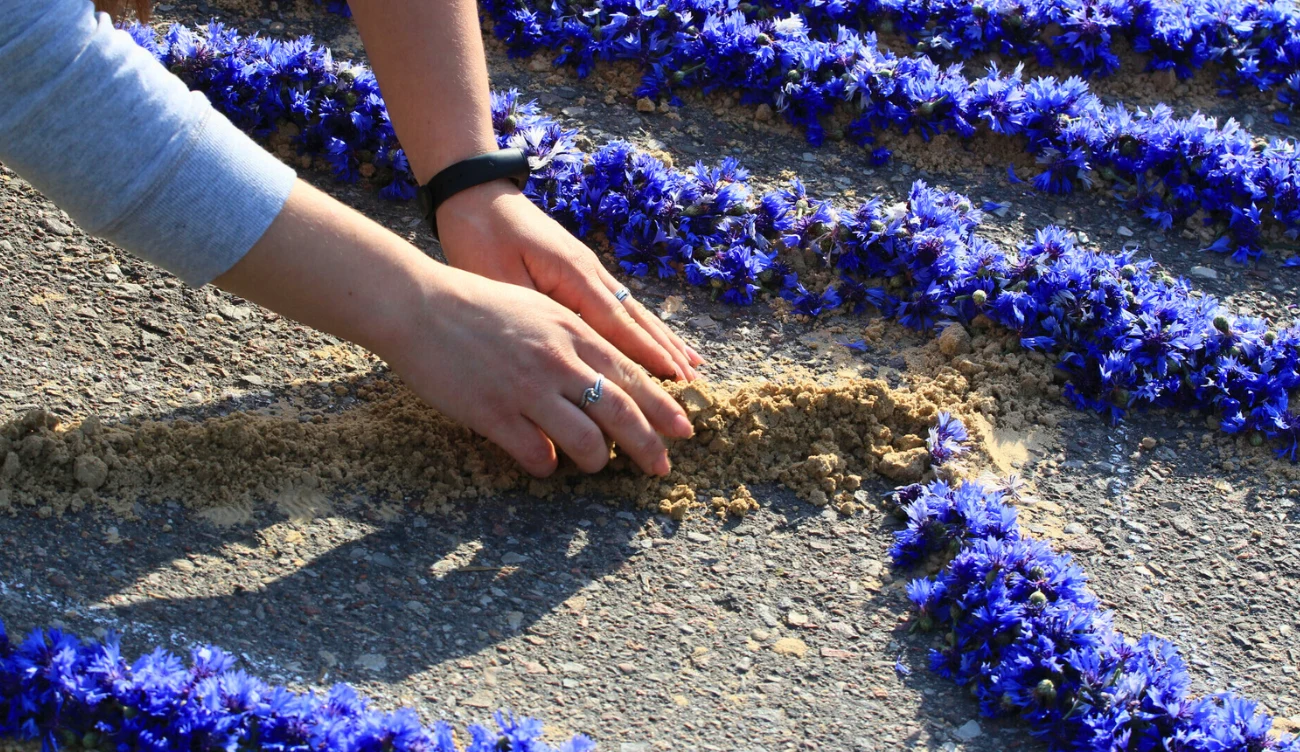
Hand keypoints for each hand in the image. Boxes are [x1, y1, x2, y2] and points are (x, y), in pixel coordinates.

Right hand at [382, 265, 694, 477]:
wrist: (419, 306)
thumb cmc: (477, 305)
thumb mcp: (540, 309)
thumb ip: (575, 340)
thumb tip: (606, 374)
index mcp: (573, 332)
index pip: (633, 377)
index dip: (663, 408)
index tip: (684, 429)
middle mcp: (558, 362)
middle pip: (621, 413)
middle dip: (649, 445)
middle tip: (662, 468)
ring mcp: (527, 390)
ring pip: (586, 442)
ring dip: (596, 460)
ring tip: (594, 464)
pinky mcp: (494, 415)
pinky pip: (536, 455)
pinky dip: (546, 465)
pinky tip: (542, 463)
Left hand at [435, 180, 703, 381]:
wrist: (474, 189)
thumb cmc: (479, 234)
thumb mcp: (497, 279)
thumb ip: (532, 316)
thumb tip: (557, 357)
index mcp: (573, 275)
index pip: (617, 324)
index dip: (647, 355)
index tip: (675, 381)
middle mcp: (590, 271)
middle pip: (636, 318)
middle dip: (666, 353)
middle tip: (694, 385)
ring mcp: (587, 268)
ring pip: (632, 311)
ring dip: (662, 340)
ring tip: (690, 366)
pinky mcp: (576, 268)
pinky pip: (617, 304)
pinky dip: (640, 325)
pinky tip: (652, 336)